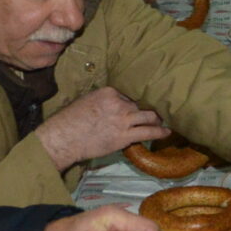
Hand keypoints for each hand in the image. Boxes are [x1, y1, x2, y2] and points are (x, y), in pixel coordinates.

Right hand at [35, 88, 167, 169]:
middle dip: (149, 108)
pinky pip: (148, 132)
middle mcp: (118, 103)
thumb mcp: (86, 101)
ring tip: (163, 120)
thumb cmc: (69, 121)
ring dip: (157, 119)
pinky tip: (167, 131)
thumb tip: (111, 107)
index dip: (134, 102)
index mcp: (108, 92)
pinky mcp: (125, 136)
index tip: (139, 105)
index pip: (128, 95)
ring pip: (149, 116)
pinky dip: (160, 131)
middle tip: (157, 111)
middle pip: (140, 104)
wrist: (64, 138)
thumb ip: (103, 101)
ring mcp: (123, 119)